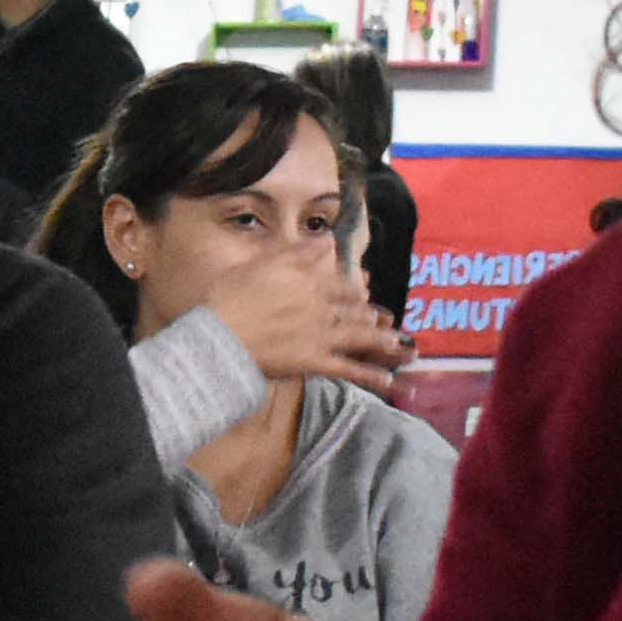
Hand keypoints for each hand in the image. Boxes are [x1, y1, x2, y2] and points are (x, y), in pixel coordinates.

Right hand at [199, 245, 405, 398]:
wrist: (220, 337)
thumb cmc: (230, 298)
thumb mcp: (261, 263)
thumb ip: (296, 251)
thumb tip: (326, 239)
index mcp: (307, 281)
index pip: (338, 282)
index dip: (354, 285)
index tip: (366, 285)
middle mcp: (321, 306)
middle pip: (354, 309)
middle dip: (372, 314)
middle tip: (386, 319)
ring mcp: (321, 335)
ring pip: (359, 336)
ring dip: (381, 341)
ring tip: (401, 346)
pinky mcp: (315, 361)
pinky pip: (348, 370)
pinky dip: (370, 376)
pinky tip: (389, 381)